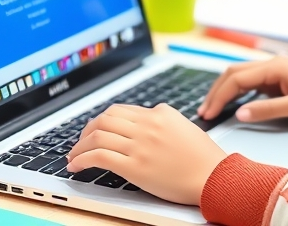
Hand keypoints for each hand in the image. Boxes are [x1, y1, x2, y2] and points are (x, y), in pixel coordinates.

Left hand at [65, 103, 225, 205]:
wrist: (214, 177)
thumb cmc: (204, 158)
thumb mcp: (184, 127)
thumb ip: (162, 122)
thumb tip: (143, 122)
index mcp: (160, 113)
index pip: (121, 110)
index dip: (102, 121)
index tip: (95, 130)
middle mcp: (148, 125)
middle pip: (104, 118)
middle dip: (87, 130)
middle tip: (81, 142)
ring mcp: (140, 145)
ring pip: (97, 135)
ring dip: (79, 146)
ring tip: (73, 156)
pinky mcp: (134, 166)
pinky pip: (98, 156)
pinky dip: (81, 159)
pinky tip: (76, 166)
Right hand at [198, 57, 287, 122]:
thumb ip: (268, 110)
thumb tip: (239, 113)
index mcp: (273, 67)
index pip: (236, 79)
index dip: (219, 97)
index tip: (208, 114)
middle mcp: (269, 65)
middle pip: (232, 74)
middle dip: (215, 92)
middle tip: (203, 113)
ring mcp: (272, 71)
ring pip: (238, 76)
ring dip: (223, 91)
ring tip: (211, 109)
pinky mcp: (275, 79)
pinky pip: (249, 83)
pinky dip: (235, 92)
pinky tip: (230, 105)